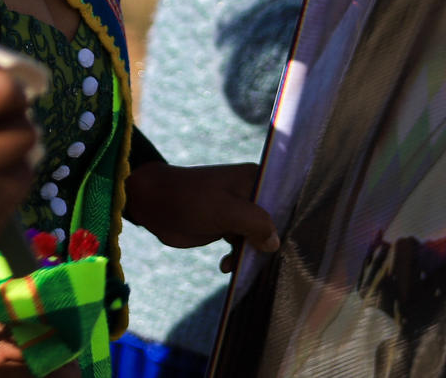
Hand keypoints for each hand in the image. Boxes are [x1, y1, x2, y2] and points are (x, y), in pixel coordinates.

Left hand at [124, 161, 279, 272]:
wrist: (153, 204)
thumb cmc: (190, 199)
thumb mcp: (227, 211)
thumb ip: (256, 223)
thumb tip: (274, 243)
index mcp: (255, 180)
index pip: (284, 202)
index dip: (288, 223)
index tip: (291, 247)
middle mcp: (250, 194)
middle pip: (273, 223)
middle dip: (269, 244)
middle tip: (262, 263)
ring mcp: (237, 211)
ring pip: (258, 237)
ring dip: (251, 254)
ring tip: (238, 265)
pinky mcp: (225, 225)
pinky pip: (241, 244)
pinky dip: (237, 256)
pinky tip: (226, 265)